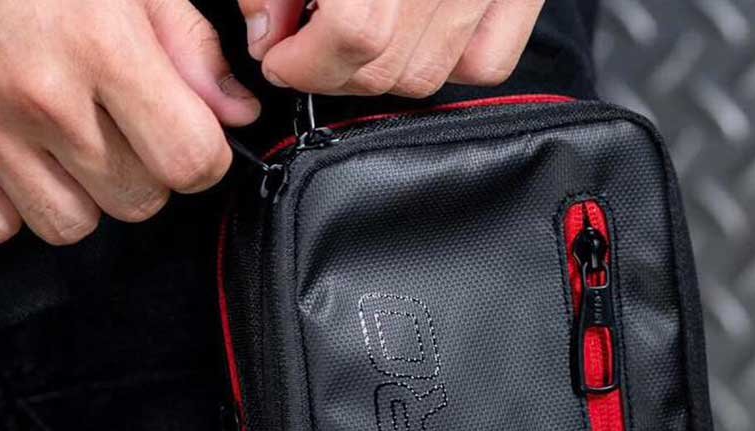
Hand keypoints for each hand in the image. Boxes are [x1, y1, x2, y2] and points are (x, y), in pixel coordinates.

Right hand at [0, 0, 260, 245]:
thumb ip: (189, 45)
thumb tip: (235, 113)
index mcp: (99, 45)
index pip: (189, 160)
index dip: (201, 156)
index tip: (186, 137)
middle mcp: (39, 96)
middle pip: (137, 202)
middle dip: (141, 173)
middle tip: (113, 126)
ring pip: (71, 226)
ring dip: (79, 196)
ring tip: (60, 141)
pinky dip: (11, 205)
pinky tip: (14, 157)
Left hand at [239, 0, 544, 97]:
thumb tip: (270, 34)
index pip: (355, 32)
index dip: (306, 62)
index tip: (279, 57)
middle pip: (388, 66)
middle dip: (332, 74)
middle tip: (306, 51)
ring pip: (428, 73)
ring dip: (378, 73)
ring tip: (353, 39)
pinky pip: (484, 61)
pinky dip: (446, 63)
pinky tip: (412, 35)